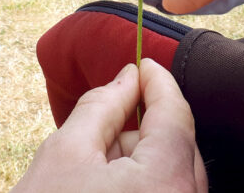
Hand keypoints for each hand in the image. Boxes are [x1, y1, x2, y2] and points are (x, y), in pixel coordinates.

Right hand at [13, 59, 205, 192]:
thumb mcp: (65, 153)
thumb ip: (103, 106)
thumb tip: (128, 77)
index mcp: (167, 180)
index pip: (176, 112)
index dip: (158, 81)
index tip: (142, 63)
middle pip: (177, 145)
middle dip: (142, 127)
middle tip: (103, 127)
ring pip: (172, 173)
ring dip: (140, 159)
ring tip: (93, 171)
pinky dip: (142, 184)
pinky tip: (103, 188)